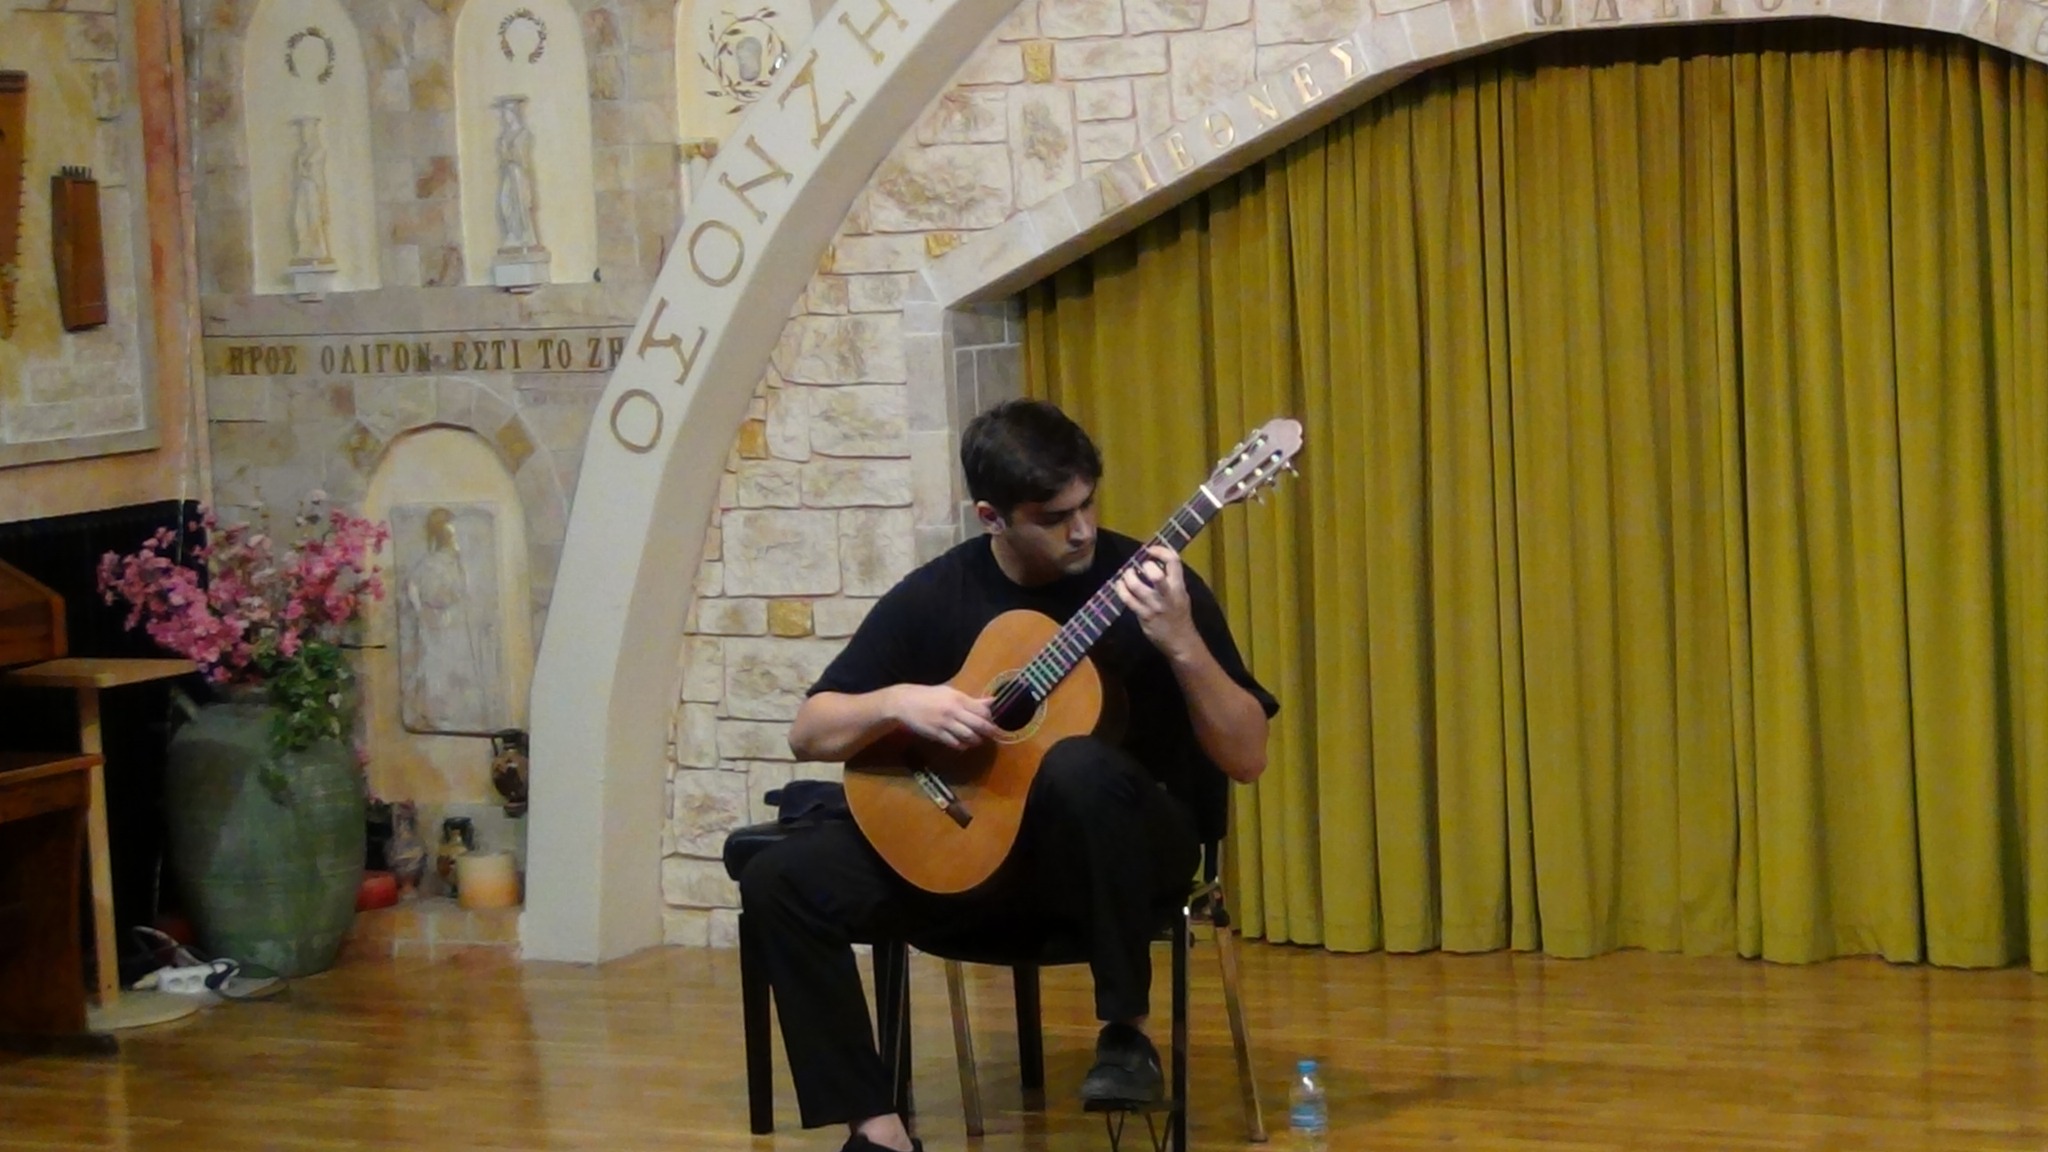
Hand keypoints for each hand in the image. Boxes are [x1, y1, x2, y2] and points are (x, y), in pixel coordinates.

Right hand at [890, 684, 1000, 749]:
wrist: (905, 702)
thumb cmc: (929, 695)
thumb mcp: (950, 692)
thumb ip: (971, 699)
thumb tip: (992, 701)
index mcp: (957, 698)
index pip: (981, 710)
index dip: (990, 717)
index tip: (993, 720)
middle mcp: (953, 711)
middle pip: (978, 724)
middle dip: (990, 731)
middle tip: (995, 734)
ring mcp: (945, 724)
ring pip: (968, 736)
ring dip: (977, 740)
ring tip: (979, 739)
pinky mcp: (937, 734)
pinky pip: (955, 743)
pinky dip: (963, 745)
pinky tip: (965, 743)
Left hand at [1114, 545, 1198, 659]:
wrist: (1180, 641)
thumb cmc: (1179, 615)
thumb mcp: (1181, 595)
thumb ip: (1170, 580)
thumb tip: (1154, 562)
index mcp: (1179, 587)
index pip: (1173, 561)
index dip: (1160, 551)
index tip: (1150, 550)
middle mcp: (1168, 595)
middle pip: (1156, 575)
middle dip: (1145, 566)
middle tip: (1139, 566)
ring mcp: (1155, 606)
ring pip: (1137, 586)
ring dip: (1128, 576)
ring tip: (1126, 574)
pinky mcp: (1144, 616)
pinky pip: (1128, 600)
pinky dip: (1121, 590)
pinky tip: (1119, 586)